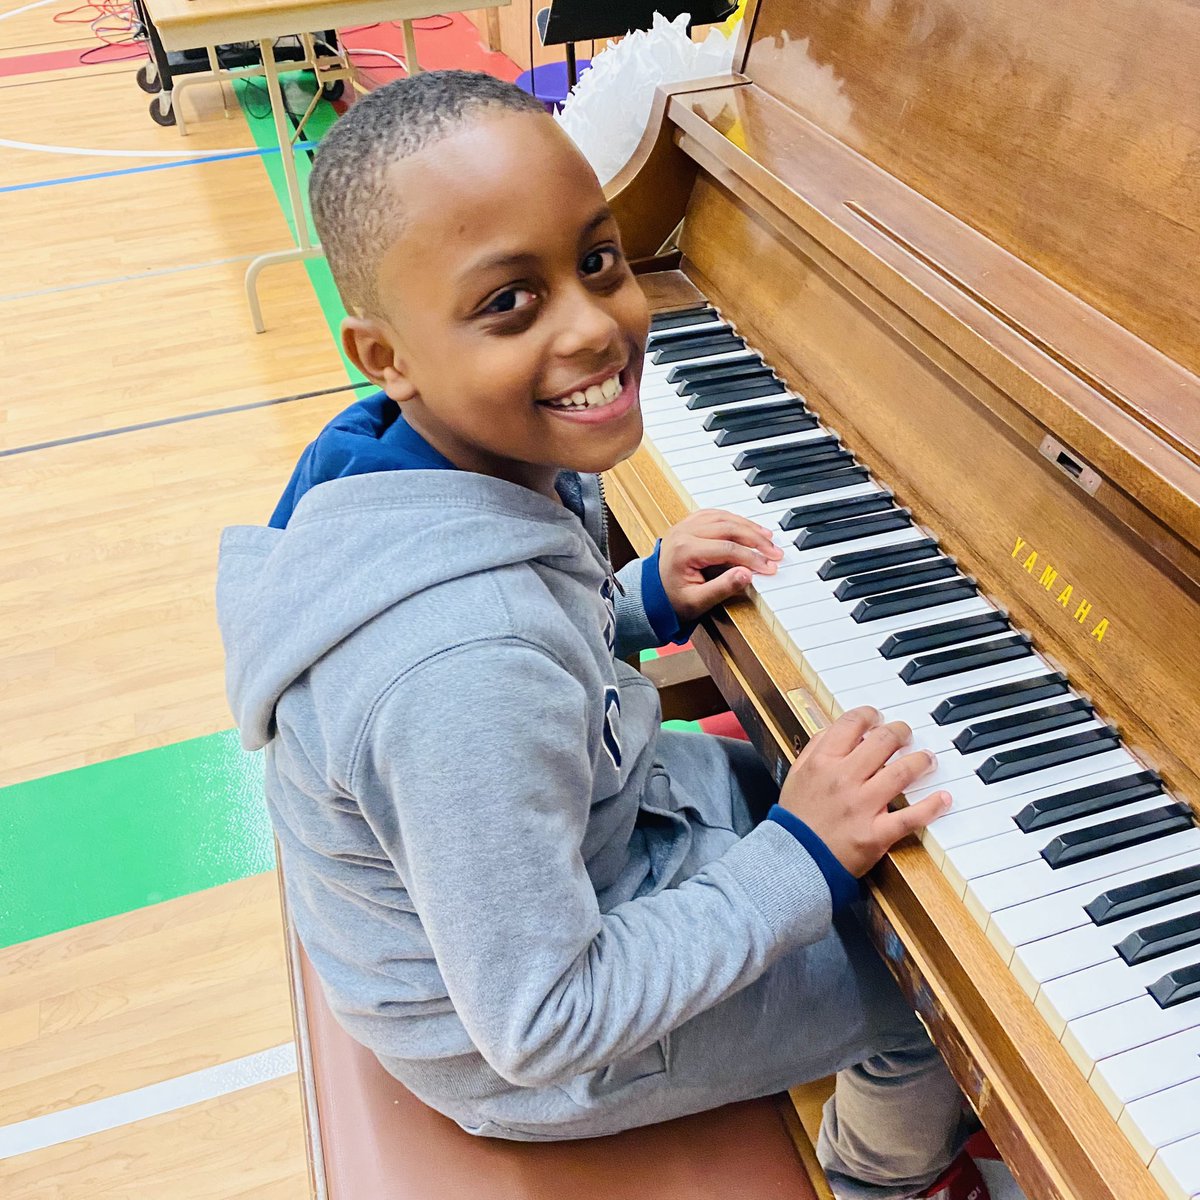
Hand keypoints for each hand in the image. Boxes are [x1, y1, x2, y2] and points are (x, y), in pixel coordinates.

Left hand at [658, 509, 783, 621]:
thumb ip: (722, 588)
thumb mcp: (697, 602)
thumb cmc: (671, 600)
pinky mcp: (688, 525)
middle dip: (756, 541)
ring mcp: (685, 526)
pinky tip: (748, 528)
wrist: (650, 594)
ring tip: (768, 539)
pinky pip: (715, 514)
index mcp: (684, 551)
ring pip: (723, 517)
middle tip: (775, 553)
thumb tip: (747, 574)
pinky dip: (734, 520)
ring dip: (748, 527)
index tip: (769, 568)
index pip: (727, 549)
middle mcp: (684, 533)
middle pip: (729, 528)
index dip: (752, 558)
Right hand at [779, 706, 951, 876]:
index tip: (878, 717)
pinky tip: (943, 798)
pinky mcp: (876, 833)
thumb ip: (815, 749)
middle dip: (900, 732)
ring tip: (927, 759)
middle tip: (906, 735)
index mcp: (822, 762)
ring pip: (902, 772)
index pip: (852, 724)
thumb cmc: (797, 820)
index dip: (870, 715)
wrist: (795, 860)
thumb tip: (835, 729)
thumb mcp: (796, 775)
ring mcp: (862, 806)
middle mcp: (844, 779)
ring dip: (921, 760)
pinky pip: (911, 817)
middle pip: (883, 741)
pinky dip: (932, 806)